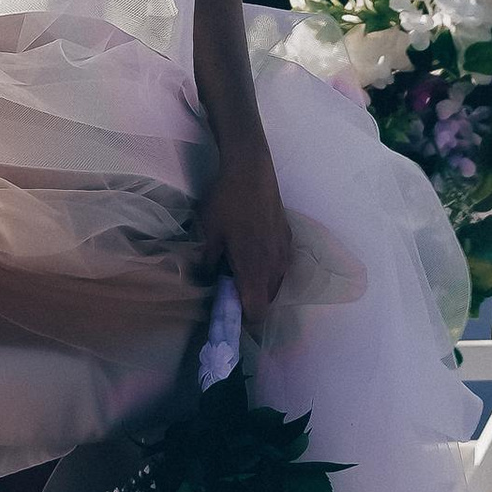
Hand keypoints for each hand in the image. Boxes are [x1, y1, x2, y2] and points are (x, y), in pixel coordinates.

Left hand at [194, 147, 292, 331]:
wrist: (252, 169)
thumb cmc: (227, 202)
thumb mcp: (209, 234)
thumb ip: (206, 264)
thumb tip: (203, 282)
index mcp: (254, 270)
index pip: (256, 314)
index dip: (242, 321)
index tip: (226, 315)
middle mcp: (275, 267)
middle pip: (266, 302)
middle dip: (249, 303)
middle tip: (227, 289)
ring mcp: (284, 252)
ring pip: (275, 284)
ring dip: (258, 286)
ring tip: (237, 268)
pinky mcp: (288, 238)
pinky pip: (280, 266)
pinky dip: (267, 269)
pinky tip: (251, 251)